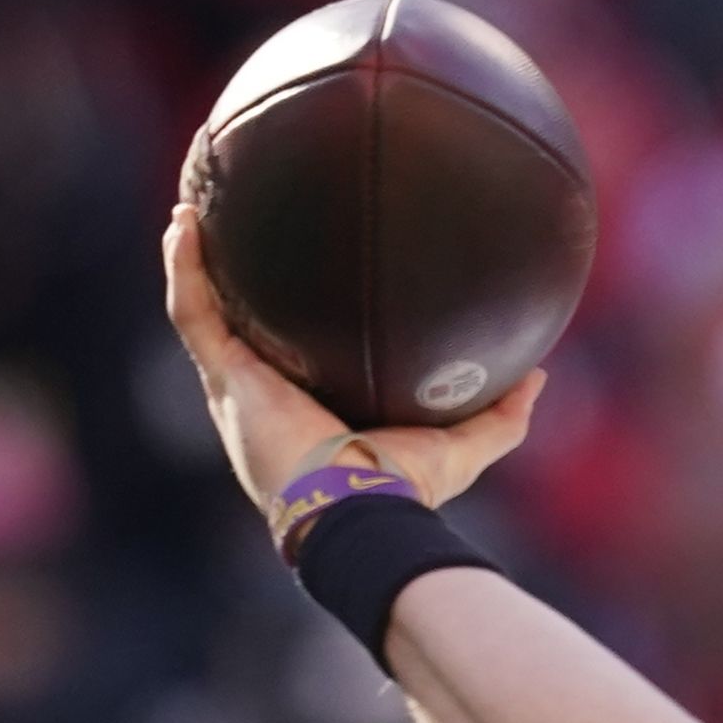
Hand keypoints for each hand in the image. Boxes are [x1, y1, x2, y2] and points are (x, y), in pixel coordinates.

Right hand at [161, 201, 547, 514]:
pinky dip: (183, 267)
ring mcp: (238, 389)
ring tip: (189, 211)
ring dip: (191, 262)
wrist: (360, 511)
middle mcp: (263, 399)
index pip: (288, 358)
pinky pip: (192, 312)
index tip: (295, 278)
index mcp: (305, 414)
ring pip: (202, 313)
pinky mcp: (226, 378)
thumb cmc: (402, 492)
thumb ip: (501, 415)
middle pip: (235, 331)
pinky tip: (183, 223)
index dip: (282, 322)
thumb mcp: (463, 447)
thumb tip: (538, 375)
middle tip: (230, 231)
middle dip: (227, 284)